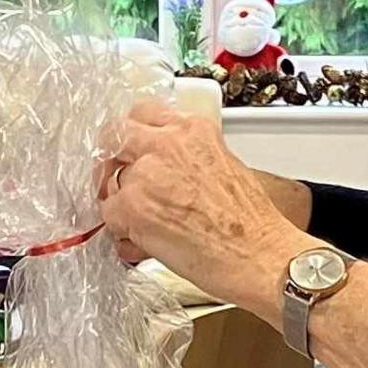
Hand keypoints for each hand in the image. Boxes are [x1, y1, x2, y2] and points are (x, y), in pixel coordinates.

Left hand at [96, 100, 300, 307]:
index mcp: (191, 130)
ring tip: (141, 224)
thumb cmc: (251, 222)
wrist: (259, 254)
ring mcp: (145, 174)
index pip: (142, 113)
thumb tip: (164, 168)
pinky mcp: (133, 207)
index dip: (130, 133)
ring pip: (110, 182)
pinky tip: (143, 242)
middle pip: (114, 135)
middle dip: (111, 159)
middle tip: (115, 179)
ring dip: (120, 202)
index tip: (128, 147)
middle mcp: (166, 144)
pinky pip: (109, 216)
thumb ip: (189, 157)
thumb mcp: (225, 166)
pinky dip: (121, 232)